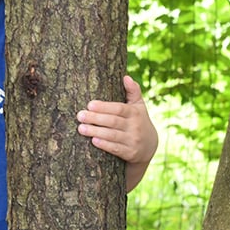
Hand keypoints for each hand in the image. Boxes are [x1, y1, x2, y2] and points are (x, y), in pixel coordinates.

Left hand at [77, 75, 158, 190]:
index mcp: (135, 113)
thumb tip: (126, 77)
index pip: (118, 109)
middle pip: (113, 121)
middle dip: (95, 118)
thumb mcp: (139, 106)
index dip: (104, 107)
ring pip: (112, 135)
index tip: (90, 104)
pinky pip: (116, 149)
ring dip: (96, 132)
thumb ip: (133, 91)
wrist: (149, 146)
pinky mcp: (130, 153)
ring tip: (81, 128)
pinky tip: (94, 141)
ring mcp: (133, 140)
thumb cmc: (139, 121)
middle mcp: (135, 126)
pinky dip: (105, 145)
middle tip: (80, 115)